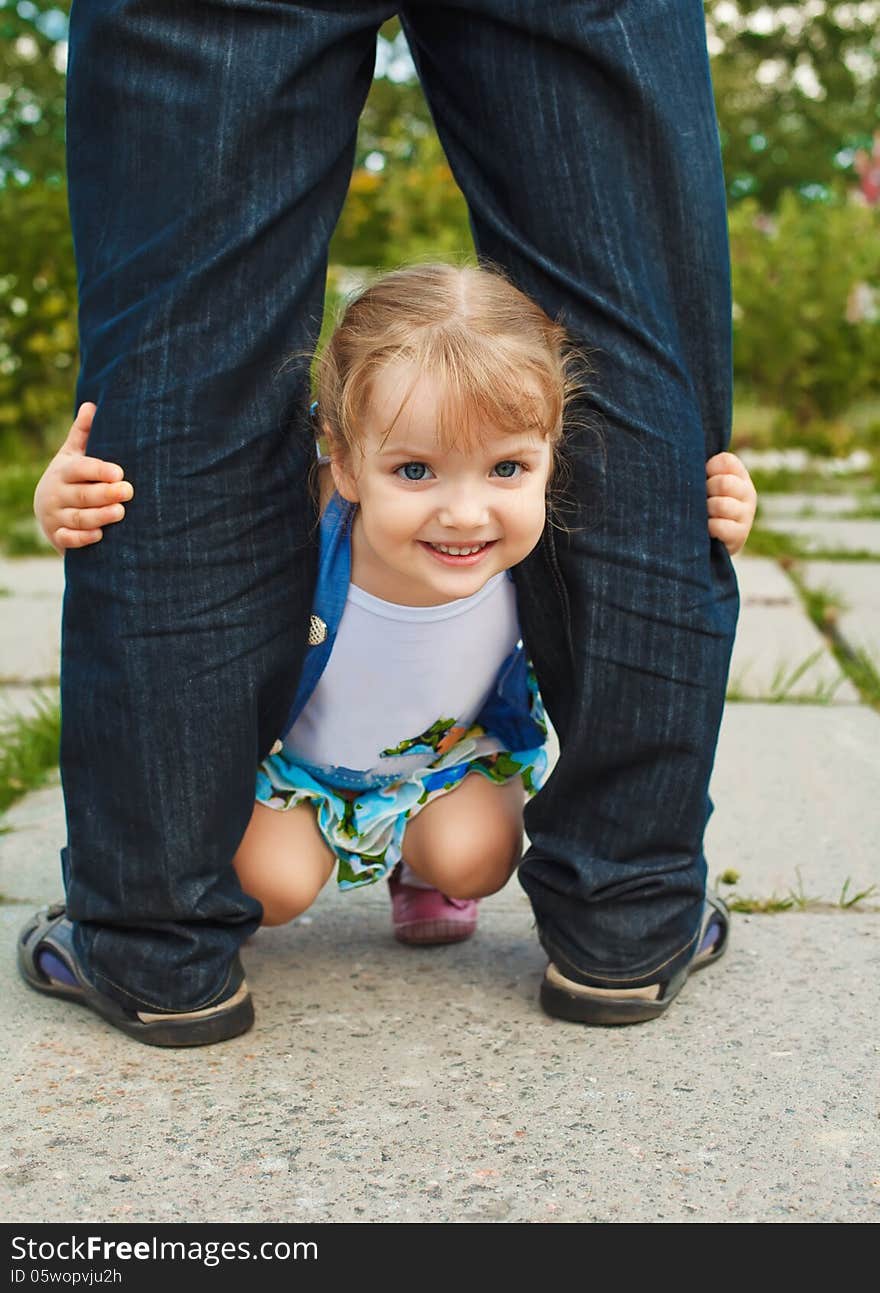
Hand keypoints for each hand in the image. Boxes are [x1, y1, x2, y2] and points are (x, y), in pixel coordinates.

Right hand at [33, 403, 133, 553]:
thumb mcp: (73, 455)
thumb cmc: (71, 478)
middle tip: (128, 491)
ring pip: (79, 518)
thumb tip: (92, 404)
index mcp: (63, 471)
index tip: (119, 472)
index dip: (99, 470)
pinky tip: (100, 534)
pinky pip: (69, 539)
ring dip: (100, 516)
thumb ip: (83, 433)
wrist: (50, 511)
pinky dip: (83, 538)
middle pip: (83, 495)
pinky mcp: (58, 536)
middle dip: (106, 494)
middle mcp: (57, 493)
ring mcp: (56, 516)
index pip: (81, 469)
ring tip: (120, 512)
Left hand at [706, 451, 756, 556]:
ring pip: (720, 505)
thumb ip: (702, 471)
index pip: (726, 461)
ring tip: (704, 515)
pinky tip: (706, 529)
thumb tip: (686, 460)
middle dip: (705, 491)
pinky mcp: (740, 535)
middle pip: (723, 483)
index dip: (709, 468)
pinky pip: (719, 526)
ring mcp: (746, 514)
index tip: (703, 478)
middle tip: (701, 499)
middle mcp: (748, 493)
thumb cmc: (702, 506)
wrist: (710, 542)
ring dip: (705, 511)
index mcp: (739, 476)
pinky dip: (708, 528)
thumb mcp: (705, 485)